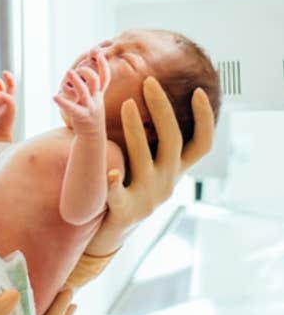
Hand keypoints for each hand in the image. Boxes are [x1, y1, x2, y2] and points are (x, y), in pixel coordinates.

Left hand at [53, 51, 109, 137]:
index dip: (103, 65)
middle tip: (77, 68)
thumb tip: (72, 73)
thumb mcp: (90, 100)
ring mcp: (89, 108)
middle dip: (87, 71)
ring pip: (84, 92)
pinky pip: (72, 108)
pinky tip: (55, 97)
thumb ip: (83, 87)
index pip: (105, 77)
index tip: (98, 53)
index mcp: (98, 94)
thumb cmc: (88, 115)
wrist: (92, 137)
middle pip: (95, 81)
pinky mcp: (81, 116)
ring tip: (68, 72)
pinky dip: (63, 102)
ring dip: (76, 81)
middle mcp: (96, 99)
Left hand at [87, 77, 215, 254]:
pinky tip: (111, 171)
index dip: (205, 120)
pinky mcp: (125, 212)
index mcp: (174, 172)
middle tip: (150, 82)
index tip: (198, 92)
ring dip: (136, 130)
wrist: (110, 232)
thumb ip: (153, 145)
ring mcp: (147, 198)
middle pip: (173, 142)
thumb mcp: (148, 168)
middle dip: (162, 110)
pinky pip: (120, 195)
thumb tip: (151, 103)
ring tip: (127, 104)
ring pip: (145, 160)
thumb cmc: (128, 191)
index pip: (201, 145)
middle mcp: (166, 183)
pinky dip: (116, 183)